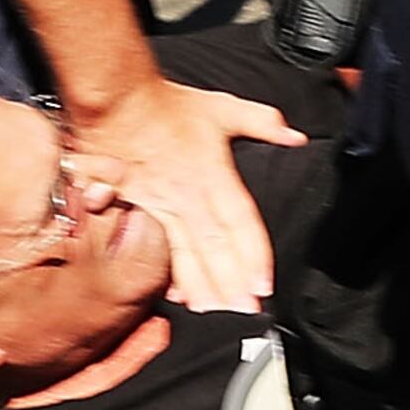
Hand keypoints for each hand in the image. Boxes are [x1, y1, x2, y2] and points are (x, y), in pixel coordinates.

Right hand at [65, 76, 296, 313]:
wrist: (113, 98)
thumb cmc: (166, 105)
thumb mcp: (221, 108)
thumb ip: (262, 123)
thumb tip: (296, 136)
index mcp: (213, 175)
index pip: (240, 222)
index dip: (254, 255)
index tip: (264, 285)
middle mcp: (187, 196)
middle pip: (213, 247)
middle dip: (230, 283)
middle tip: (243, 311)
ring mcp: (158, 206)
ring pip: (183, 253)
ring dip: (199, 285)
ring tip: (213, 311)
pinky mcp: (133, 209)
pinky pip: (148, 246)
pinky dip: (159, 272)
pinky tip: (168, 294)